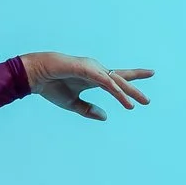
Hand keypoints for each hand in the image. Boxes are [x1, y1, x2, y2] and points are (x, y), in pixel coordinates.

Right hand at [21, 51, 152, 120]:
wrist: (35, 76)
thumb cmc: (51, 86)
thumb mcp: (72, 103)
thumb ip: (88, 110)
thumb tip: (106, 116)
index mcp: (93, 78)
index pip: (117, 79)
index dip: (132, 81)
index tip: (149, 75)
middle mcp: (96, 71)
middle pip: (120, 80)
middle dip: (134, 89)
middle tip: (147, 101)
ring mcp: (92, 68)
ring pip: (114, 81)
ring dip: (127, 92)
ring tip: (138, 104)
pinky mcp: (87, 69)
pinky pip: (105, 82)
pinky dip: (115, 90)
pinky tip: (124, 98)